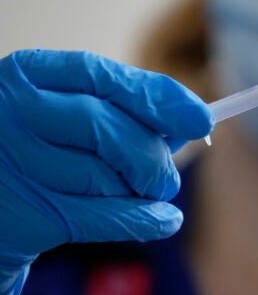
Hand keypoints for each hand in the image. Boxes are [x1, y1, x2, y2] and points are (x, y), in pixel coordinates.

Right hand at [0, 50, 212, 294]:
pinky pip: (103, 216)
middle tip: (169, 177)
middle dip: (151, 157)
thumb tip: (190, 122)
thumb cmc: (41, 150)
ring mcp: (11, 163)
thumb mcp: (69, 114)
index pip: (102, 76)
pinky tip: (165, 219)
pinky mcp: (19, 215)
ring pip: (105, 176)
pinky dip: (144, 219)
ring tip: (148, 194)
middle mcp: (11, 112)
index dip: (158, 96)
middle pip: (107, 128)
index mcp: (27, 74)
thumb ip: (122, 112)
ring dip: (142, 191)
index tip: (201, 118)